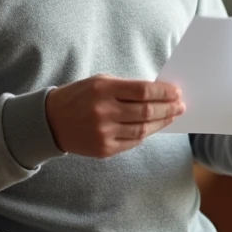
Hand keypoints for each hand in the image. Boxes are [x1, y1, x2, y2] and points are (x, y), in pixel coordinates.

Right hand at [45, 74, 184, 157]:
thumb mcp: (100, 82)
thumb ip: (127, 87)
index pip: (143, 91)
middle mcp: (104, 112)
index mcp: (103, 90)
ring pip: (143, 130)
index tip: (176, 92)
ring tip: (172, 116)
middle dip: (168, 108)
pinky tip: (153, 128)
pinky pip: (132, 143)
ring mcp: (104, 133)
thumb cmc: (80, 96)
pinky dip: (145, 135)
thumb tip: (158, 93)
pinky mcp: (104, 149)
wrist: (51, 122)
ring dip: (161, 123)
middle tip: (180, 106)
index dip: (163, 92)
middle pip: (146, 111)